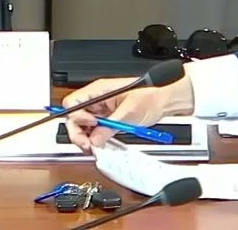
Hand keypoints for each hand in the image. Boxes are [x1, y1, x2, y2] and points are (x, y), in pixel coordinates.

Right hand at [61, 75, 194, 151]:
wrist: (164, 101)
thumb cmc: (151, 97)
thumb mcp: (130, 112)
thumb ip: (110, 126)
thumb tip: (95, 139)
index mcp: (98, 90)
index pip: (73, 102)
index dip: (77, 116)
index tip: (90, 126)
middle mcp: (96, 100)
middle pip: (74, 116)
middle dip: (78, 132)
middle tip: (88, 145)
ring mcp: (100, 110)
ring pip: (82, 126)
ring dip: (85, 138)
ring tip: (95, 147)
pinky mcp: (106, 120)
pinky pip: (93, 130)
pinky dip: (95, 139)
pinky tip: (101, 145)